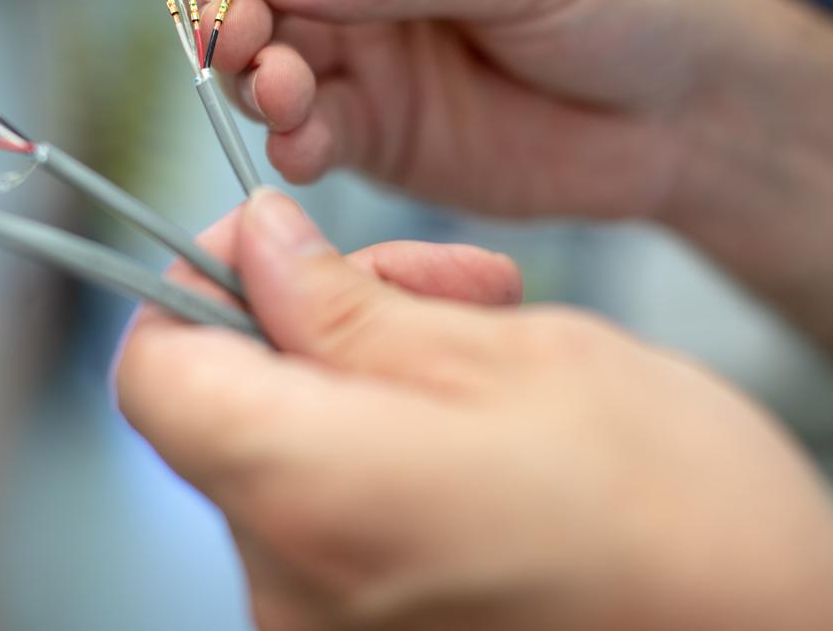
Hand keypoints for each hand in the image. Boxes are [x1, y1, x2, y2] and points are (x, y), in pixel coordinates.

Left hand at [116, 191, 832, 629]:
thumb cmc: (680, 507)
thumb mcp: (512, 353)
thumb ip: (348, 303)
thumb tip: (254, 243)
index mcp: (309, 495)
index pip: (153, 373)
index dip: (197, 288)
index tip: (276, 248)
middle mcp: (285, 589)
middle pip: (228, 409)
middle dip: (317, 322)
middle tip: (442, 284)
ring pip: (285, 457)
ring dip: (362, 381)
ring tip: (488, 350)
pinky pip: (324, 523)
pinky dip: (375, 455)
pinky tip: (476, 431)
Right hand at [195, 0, 832, 411]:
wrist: (686, 113)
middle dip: (232, 1)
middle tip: (238, 38)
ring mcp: (363, 47)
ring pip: (265, 53)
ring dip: (252, 74)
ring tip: (281, 90)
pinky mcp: (373, 126)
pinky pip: (308, 131)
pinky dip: (291, 142)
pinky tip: (304, 148)